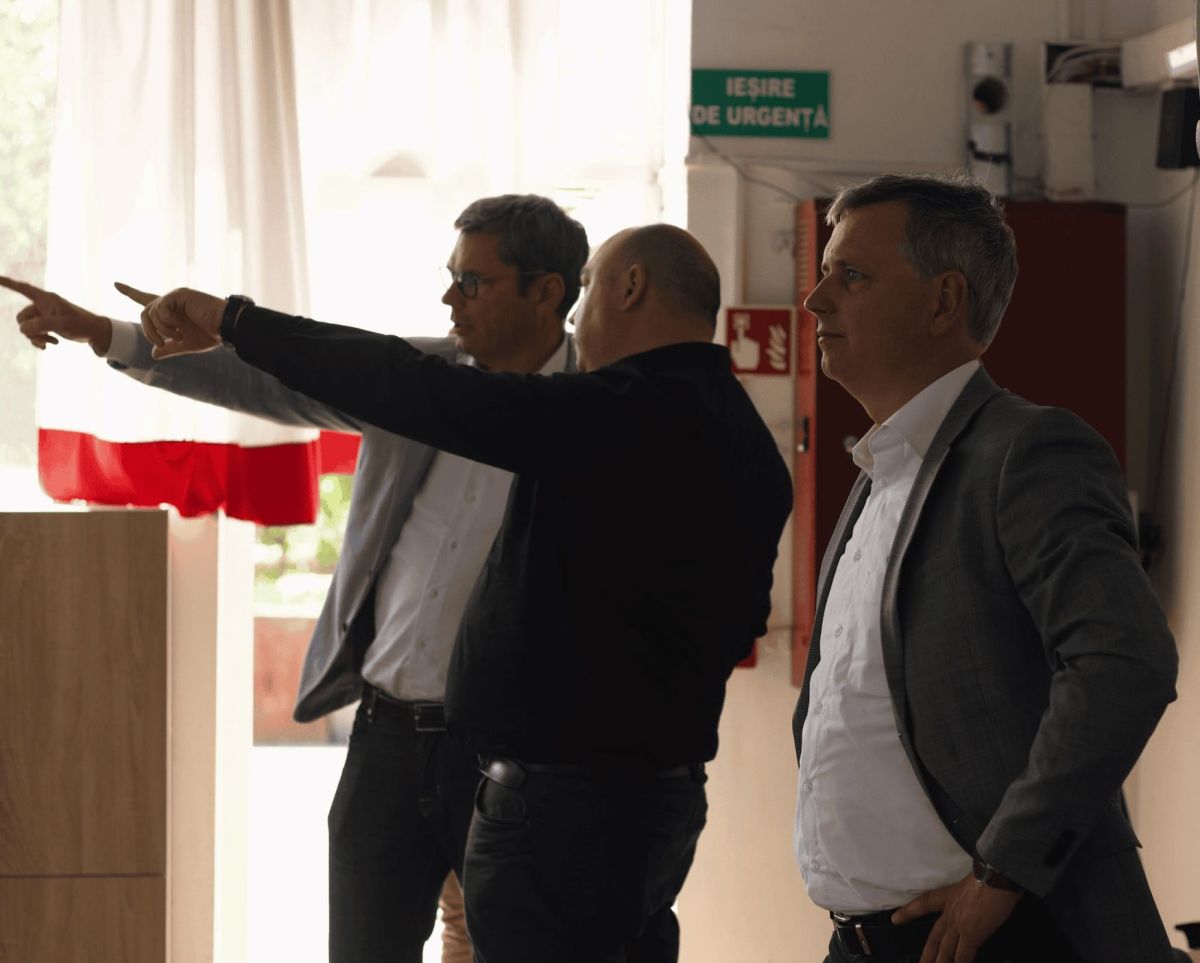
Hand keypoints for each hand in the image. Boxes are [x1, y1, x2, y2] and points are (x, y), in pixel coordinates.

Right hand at [0, 275, 112, 353]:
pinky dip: (39, 340)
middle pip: (21, 317)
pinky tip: (52, 344)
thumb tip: (23, 329)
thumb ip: (41, 325)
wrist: (93, 332)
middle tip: (45, 336)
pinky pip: (33, 333)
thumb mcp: (62, 324)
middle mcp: (42, 305)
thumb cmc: (81, 324)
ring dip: (36, 337)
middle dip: (29, 330)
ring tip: (50, 342)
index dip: (8, 283)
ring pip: (27, 328)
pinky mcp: (46, 325)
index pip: (23, 288)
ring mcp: (43, 316)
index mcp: (46, 299)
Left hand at [114, 282, 223, 358]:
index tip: (115, 284)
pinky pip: (160, 308)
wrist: (225, 328)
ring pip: (150, 312)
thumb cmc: (210, 335)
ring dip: (160, 330)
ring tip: (177, 337)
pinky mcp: (179, 294)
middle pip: (144, 313)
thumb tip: (153, 354)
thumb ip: (169, 348)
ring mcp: (174, 296)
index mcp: (171, 311)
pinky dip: (166, 322)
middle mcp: (171, 301)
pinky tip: (179, 328)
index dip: (130, 292)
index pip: (146, 299)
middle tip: (162, 344)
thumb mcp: (186, 345)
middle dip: (149, 331)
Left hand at [891, 873, 1021, 962]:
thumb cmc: (989, 876)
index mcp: (948, 896)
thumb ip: (968, 894)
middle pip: (934, 938)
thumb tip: (976, 900)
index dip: (908, 912)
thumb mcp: (971, 881)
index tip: (895, 919)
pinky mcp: (971, 935)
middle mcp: (950, 913)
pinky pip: (963, 956)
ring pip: (945, 950)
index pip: (923, 904)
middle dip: (927, 954)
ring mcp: (959, 926)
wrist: (995, 877)